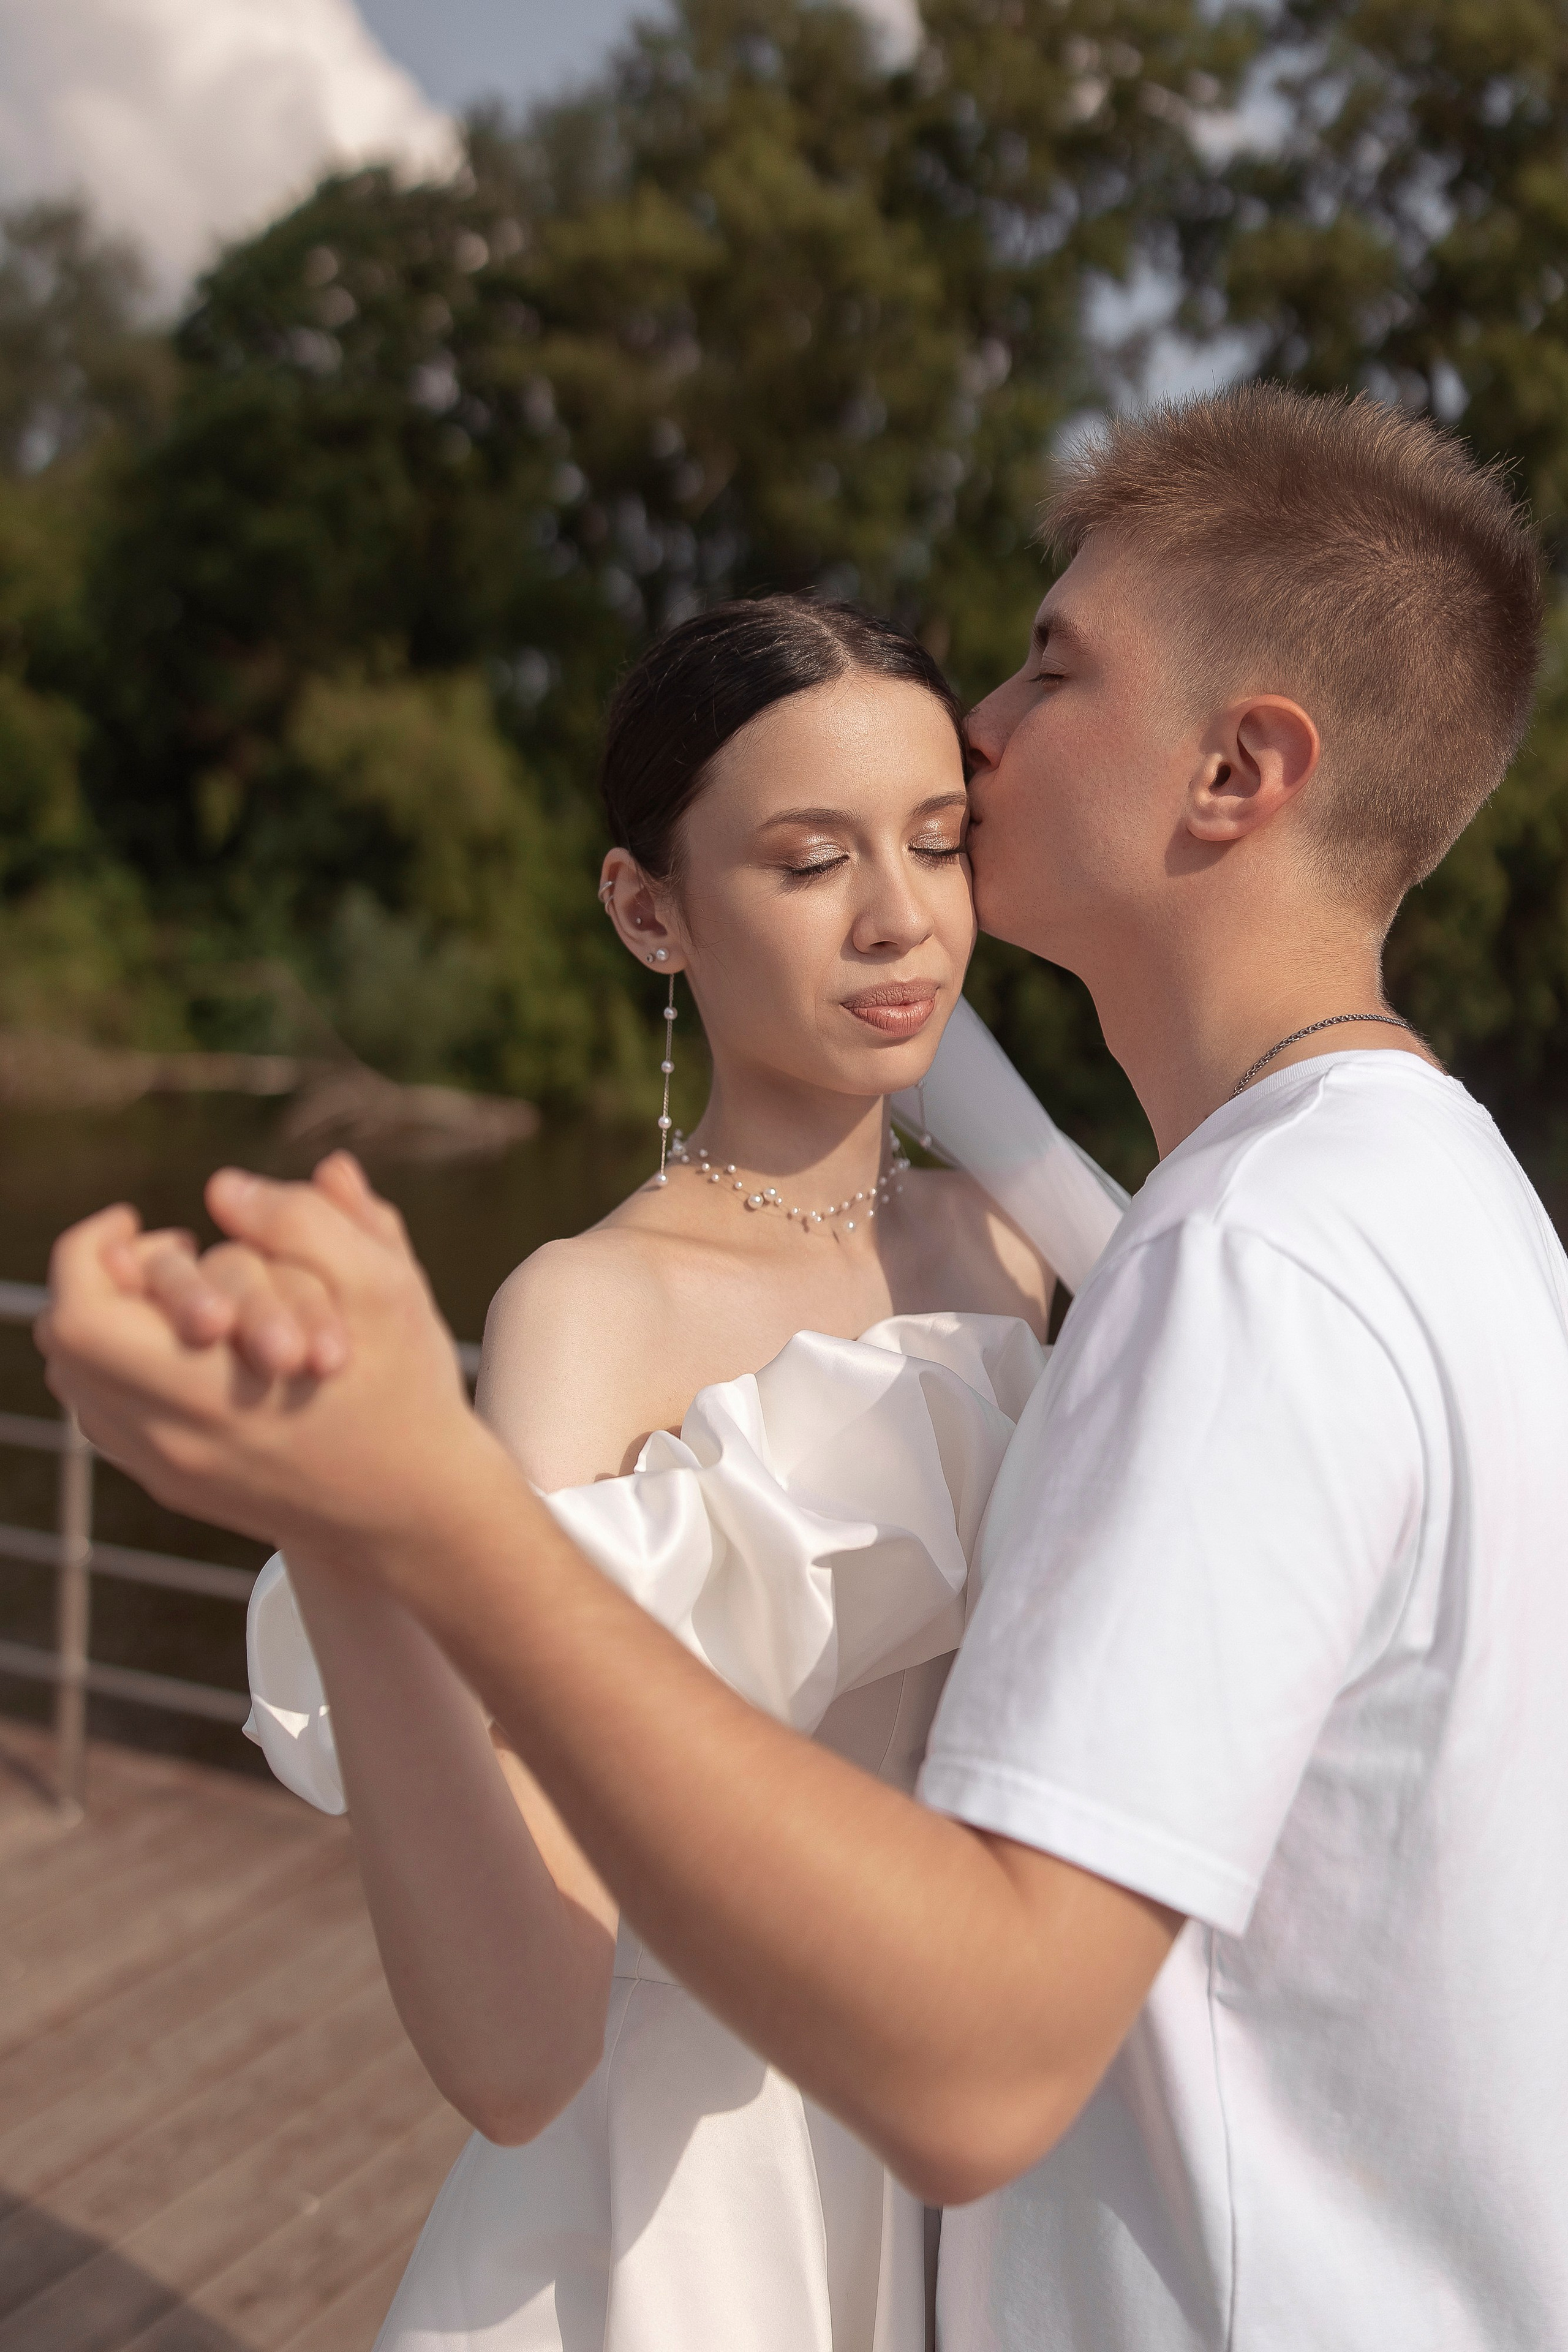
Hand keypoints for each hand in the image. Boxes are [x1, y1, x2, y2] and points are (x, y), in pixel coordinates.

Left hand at [37, 1153, 502, 1565]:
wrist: (414, 1509)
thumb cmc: (406, 1391)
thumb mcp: (381, 1288)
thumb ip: (303, 1222)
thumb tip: (224, 1188)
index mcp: (211, 1390)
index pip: (81, 1316)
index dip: (91, 1251)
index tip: (140, 1221)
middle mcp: (172, 1442)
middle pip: (69, 1346)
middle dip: (105, 1282)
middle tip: (172, 1251)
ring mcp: (168, 1472)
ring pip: (80, 1383)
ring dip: (111, 1325)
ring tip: (179, 1295)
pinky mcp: (177, 1489)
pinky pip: (106, 1419)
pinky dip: (124, 1369)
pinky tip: (183, 1346)